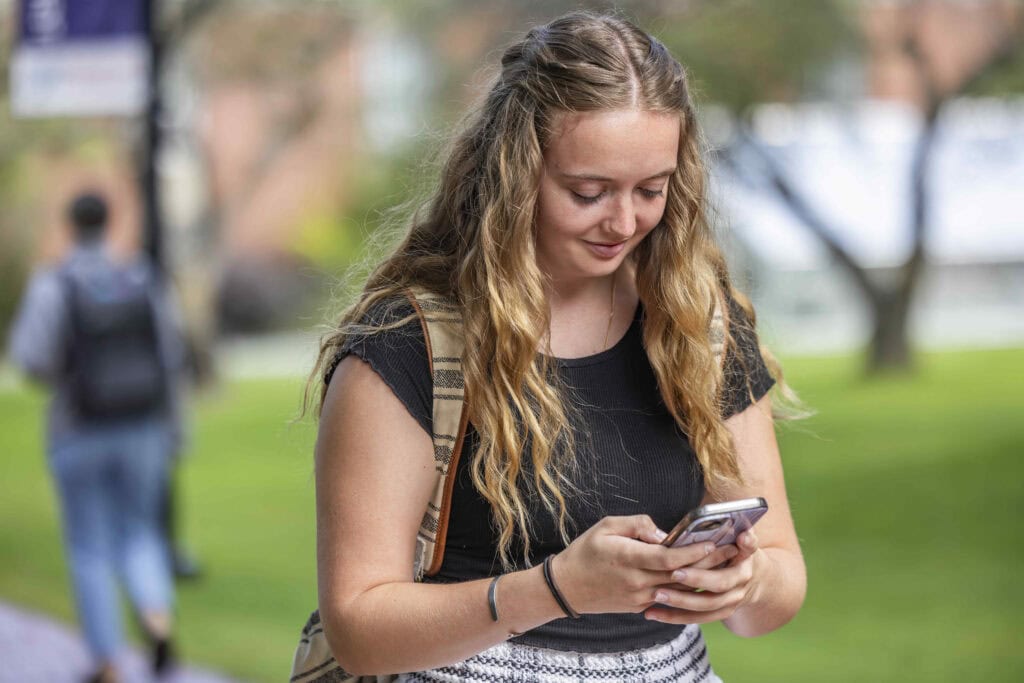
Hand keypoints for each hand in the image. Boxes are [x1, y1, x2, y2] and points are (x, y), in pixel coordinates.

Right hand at [550, 515, 739, 615]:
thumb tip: (664, 533)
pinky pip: (669, 596)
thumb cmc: (586, 551)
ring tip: (723, 563)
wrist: (567, 587)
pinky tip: (701, 576)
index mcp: (628, 558)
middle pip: (681, 575)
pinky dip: (686, 586)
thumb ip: (638, 524)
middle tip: (732, 550)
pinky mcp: (640, 606)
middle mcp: (637, 582)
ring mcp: (640, 598)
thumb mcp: (607, 526)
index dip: (693, 551)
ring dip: (703, 577)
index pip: (669, 558)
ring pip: (679, 589)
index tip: (712, 541)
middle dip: (709, 563)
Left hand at [643, 529, 761, 624]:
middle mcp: (742, 579)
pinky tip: (653, 613)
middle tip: (674, 573)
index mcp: (746, 554)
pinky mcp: (721, 612)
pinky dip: (675, 617)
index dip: (742, 544)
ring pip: (707, 604)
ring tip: (657, 595)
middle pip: (720, 582)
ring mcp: (733, 599)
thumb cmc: (733, 548)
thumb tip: (726, 520)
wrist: (751, 577)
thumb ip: (731, 525)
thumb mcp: (736, 533)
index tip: (733, 539)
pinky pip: (698, 618)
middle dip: (697, 578)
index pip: (747, 546)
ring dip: (681, 601)